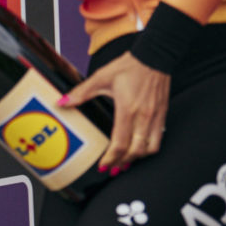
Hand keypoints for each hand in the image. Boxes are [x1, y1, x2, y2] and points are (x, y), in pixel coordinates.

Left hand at [60, 52, 170, 172]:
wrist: (155, 56)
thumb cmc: (129, 66)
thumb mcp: (101, 77)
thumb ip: (81, 93)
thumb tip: (63, 102)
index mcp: (127, 109)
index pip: (120, 143)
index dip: (111, 159)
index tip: (103, 166)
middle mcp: (144, 116)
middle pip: (135, 151)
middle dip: (122, 163)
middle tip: (111, 169)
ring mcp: (156, 117)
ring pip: (149, 148)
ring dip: (136, 158)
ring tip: (124, 162)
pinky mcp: (163, 114)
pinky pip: (158, 139)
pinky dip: (148, 148)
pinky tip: (139, 149)